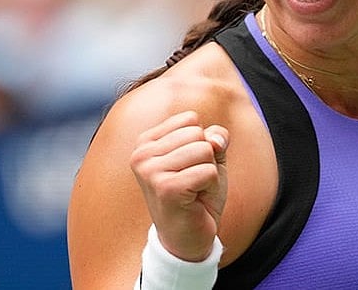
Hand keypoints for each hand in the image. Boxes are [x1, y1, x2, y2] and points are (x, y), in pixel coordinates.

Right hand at [130, 110, 228, 261]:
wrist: (186, 240)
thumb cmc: (196, 196)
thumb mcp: (209, 159)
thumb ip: (214, 138)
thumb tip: (215, 139)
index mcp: (146, 142)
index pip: (190, 119)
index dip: (201, 142)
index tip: (189, 167)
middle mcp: (142, 154)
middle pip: (198, 134)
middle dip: (206, 158)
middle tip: (193, 183)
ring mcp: (151, 171)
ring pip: (204, 150)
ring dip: (208, 173)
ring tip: (194, 191)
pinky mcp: (166, 188)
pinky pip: (208, 171)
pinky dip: (210, 187)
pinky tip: (195, 201)